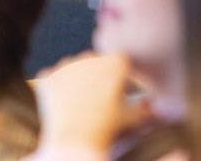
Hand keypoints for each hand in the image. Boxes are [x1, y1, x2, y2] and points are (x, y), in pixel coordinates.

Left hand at [34, 53, 149, 151]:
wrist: (75, 143)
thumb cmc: (108, 129)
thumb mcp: (132, 118)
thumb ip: (145, 109)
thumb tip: (152, 106)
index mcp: (115, 62)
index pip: (120, 62)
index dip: (122, 77)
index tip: (120, 91)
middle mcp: (91, 57)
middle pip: (96, 62)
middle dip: (98, 75)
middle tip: (99, 98)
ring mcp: (67, 64)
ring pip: (74, 67)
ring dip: (76, 78)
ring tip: (80, 101)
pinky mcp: (48, 75)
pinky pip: (52, 77)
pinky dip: (55, 87)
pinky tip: (61, 102)